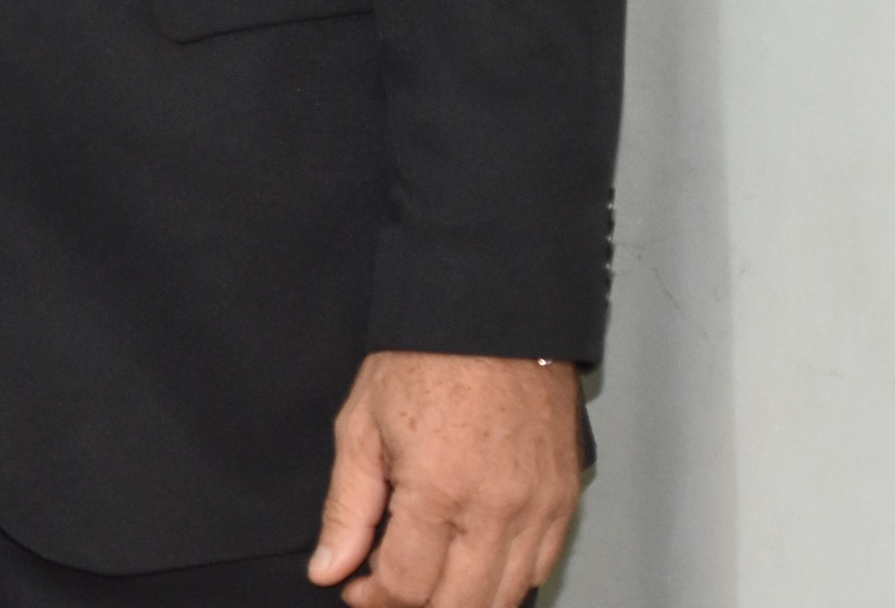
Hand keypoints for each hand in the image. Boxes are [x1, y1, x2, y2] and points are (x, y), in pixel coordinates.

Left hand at [310, 352, 583, 607]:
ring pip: (503, 598)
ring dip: (461, 600)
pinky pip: (539, 570)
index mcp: (438, 492)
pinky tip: (473, 561)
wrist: (492, 315)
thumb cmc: (423, 361)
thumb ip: (347, 508)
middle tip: (388, 584)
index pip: (406, 586)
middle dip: (414, 607)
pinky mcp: (565, 501)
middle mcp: (497, 512)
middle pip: (458, 606)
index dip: (374, 599)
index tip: (356, 587)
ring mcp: (539, 510)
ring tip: (428, 575)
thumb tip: (328, 569)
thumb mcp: (361, 426)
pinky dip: (504, 581)